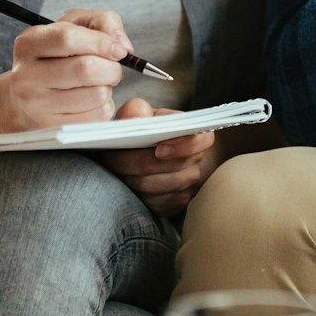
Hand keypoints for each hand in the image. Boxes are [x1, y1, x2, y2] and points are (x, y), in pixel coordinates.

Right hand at [3, 9, 130, 132]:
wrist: (25, 99)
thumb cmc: (57, 57)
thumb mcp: (74, 26)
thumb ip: (103, 22)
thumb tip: (123, 48)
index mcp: (29, 44)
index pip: (67, 38)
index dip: (101, 42)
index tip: (118, 49)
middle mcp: (26, 76)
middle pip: (86, 68)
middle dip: (111, 68)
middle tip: (111, 68)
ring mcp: (37, 105)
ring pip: (96, 94)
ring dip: (108, 87)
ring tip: (96, 84)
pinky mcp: (52, 127)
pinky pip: (97, 115)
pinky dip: (104, 106)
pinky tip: (89, 101)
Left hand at [95, 98, 219, 216]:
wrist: (129, 150)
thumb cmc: (136, 128)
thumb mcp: (135, 112)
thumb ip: (135, 110)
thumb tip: (136, 120)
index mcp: (193, 133)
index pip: (203, 141)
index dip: (184, 147)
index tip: (158, 150)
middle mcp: (196, 159)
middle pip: (177, 168)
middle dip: (141, 165)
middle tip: (112, 160)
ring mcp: (188, 182)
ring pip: (166, 189)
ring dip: (136, 182)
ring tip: (115, 172)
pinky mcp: (177, 202)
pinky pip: (162, 205)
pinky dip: (141, 198)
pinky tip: (126, 187)